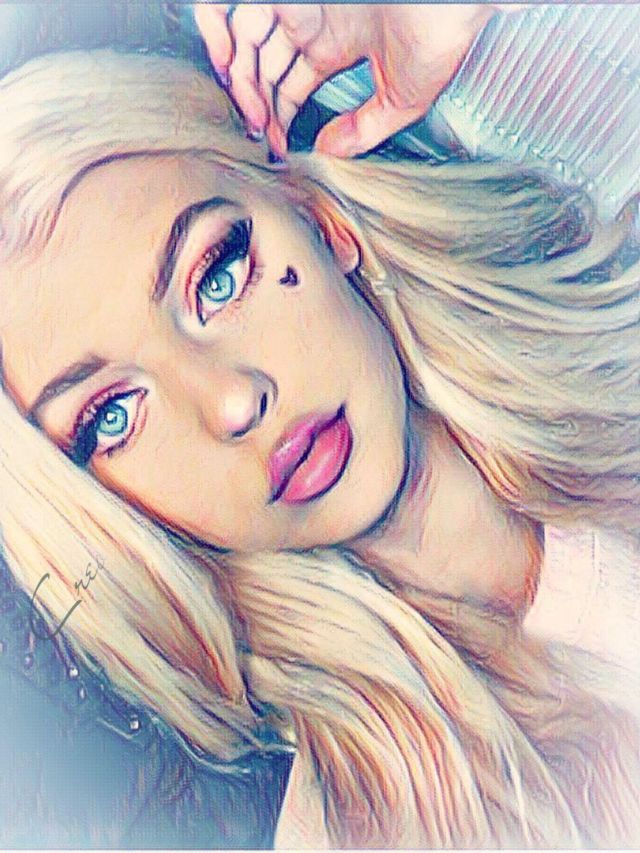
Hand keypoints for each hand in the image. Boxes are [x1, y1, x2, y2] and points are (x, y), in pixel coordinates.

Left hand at [194, 3, 517, 158]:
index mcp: (339, 43)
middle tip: (262, 134)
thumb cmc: (441, 29)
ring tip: (251, 114)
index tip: (279, 144)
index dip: (280, 116)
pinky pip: (235, 10)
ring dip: (242, 81)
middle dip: (258, 104)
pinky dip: (223, 38)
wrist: (454, 0)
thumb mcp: (402, 99)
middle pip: (264, 64)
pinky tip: (233, 73)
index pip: (291, 84)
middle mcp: (315, 19)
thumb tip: (329, 153)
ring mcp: (300, 0)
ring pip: (246, 40)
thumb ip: (364, 130)